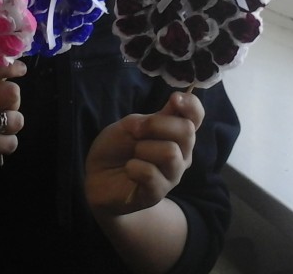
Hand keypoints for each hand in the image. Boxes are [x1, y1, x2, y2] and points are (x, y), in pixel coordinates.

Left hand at [84, 91, 204, 215]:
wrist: (96, 176)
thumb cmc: (117, 147)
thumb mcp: (132, 124)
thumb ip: (156, 117)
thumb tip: (177, 102)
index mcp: (176, 133)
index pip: (196, 116)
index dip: (191, 104)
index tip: (174, 99)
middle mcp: (181, 154)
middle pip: (187, 131)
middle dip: (156, 125)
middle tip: (135, 131)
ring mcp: (172, 175)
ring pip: (170, 153)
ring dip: (143, 149)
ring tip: (133, 154)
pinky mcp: (158, 193)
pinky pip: (151, 173)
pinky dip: (134, 167)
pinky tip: (129, 169)